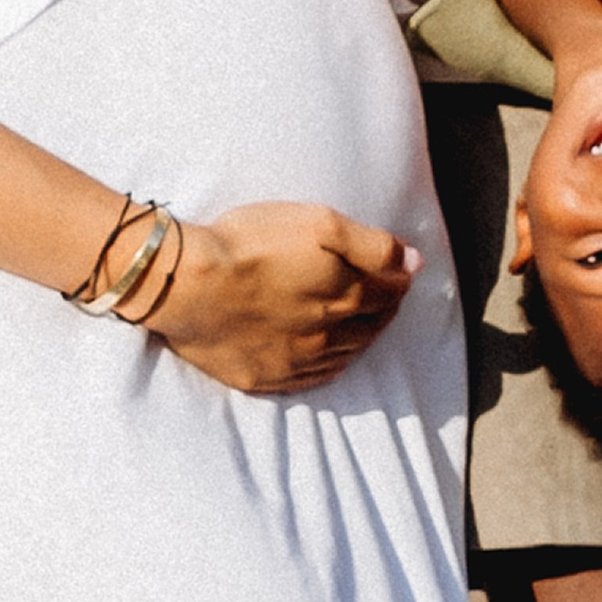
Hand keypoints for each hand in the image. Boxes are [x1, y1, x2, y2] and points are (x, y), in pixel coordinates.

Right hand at [155, 201, 418, 394]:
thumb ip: (373, 245)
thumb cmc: (253, 243)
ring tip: (362, 322)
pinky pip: (311, 378)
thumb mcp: (320, 223)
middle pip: (370, 326)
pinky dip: (328, 365)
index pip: (389, 292)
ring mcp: (295, 362)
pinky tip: (328, 356)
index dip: (397, 279)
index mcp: (346, 297)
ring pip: (345, 354)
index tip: (399, 271)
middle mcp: (327, 337)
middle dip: (383, 308)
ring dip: (360, 337)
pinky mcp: (264, 377)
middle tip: (386, 296)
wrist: (188, 284)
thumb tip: (414, 262)